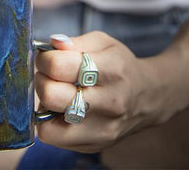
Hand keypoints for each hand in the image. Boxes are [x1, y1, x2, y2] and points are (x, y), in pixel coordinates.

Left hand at [35, 32, 156, 152]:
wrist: (147, 96)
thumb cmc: (120, 65)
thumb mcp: (103, 43)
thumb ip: (75, 42)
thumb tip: (52, 45)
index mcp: (111, 70)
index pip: (59, 66)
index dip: (44, 59)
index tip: (47, 57)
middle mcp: (108, 103)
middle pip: (51, 96)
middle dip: (41, 80)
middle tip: (48, 75)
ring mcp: (101, 129)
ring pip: (49, 125)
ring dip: (45, 105)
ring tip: (57, 93)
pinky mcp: (94, 145)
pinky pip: (55, 138)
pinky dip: (51, 122)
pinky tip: (62, 109)